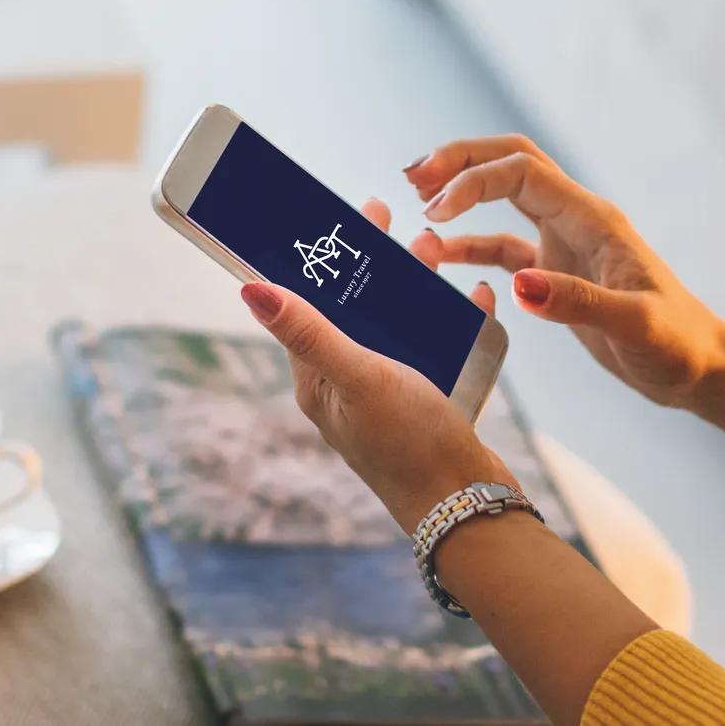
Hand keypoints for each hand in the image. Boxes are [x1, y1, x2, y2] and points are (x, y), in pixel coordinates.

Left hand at [240, 202, 516, 526]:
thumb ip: (310, 333)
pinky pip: (435, 346)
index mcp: (318, 380)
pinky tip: (473, 299)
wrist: (467, 508)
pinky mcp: (426, 403)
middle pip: (351, 308)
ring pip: (395, 322)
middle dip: (370, 263)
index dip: (317, 258)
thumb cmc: (409, 446)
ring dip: (410, 284)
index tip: (338, 217)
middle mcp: (346, 385)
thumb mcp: (359, 378)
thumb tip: (250, 289)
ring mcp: (387, 395)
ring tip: (433, 251)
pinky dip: (450, 318)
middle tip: (391, 222)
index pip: (305, 304)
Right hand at [405, 135, 724, 408]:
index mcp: (593, 220)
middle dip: (460, 160)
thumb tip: (517, 286)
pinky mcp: (556, 273)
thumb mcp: (636, 327)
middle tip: (412, 179)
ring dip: (461, 194)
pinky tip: (440, 255)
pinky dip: (470, 244)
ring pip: (504, 195)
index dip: (473, 182)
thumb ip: (579, 304)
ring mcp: (565, 243)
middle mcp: (576, 220)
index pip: (521, 173)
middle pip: (510, 161)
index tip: (434, 212)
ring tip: (417, 210)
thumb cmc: (678, 346)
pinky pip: (503, 245)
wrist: (700, 367)